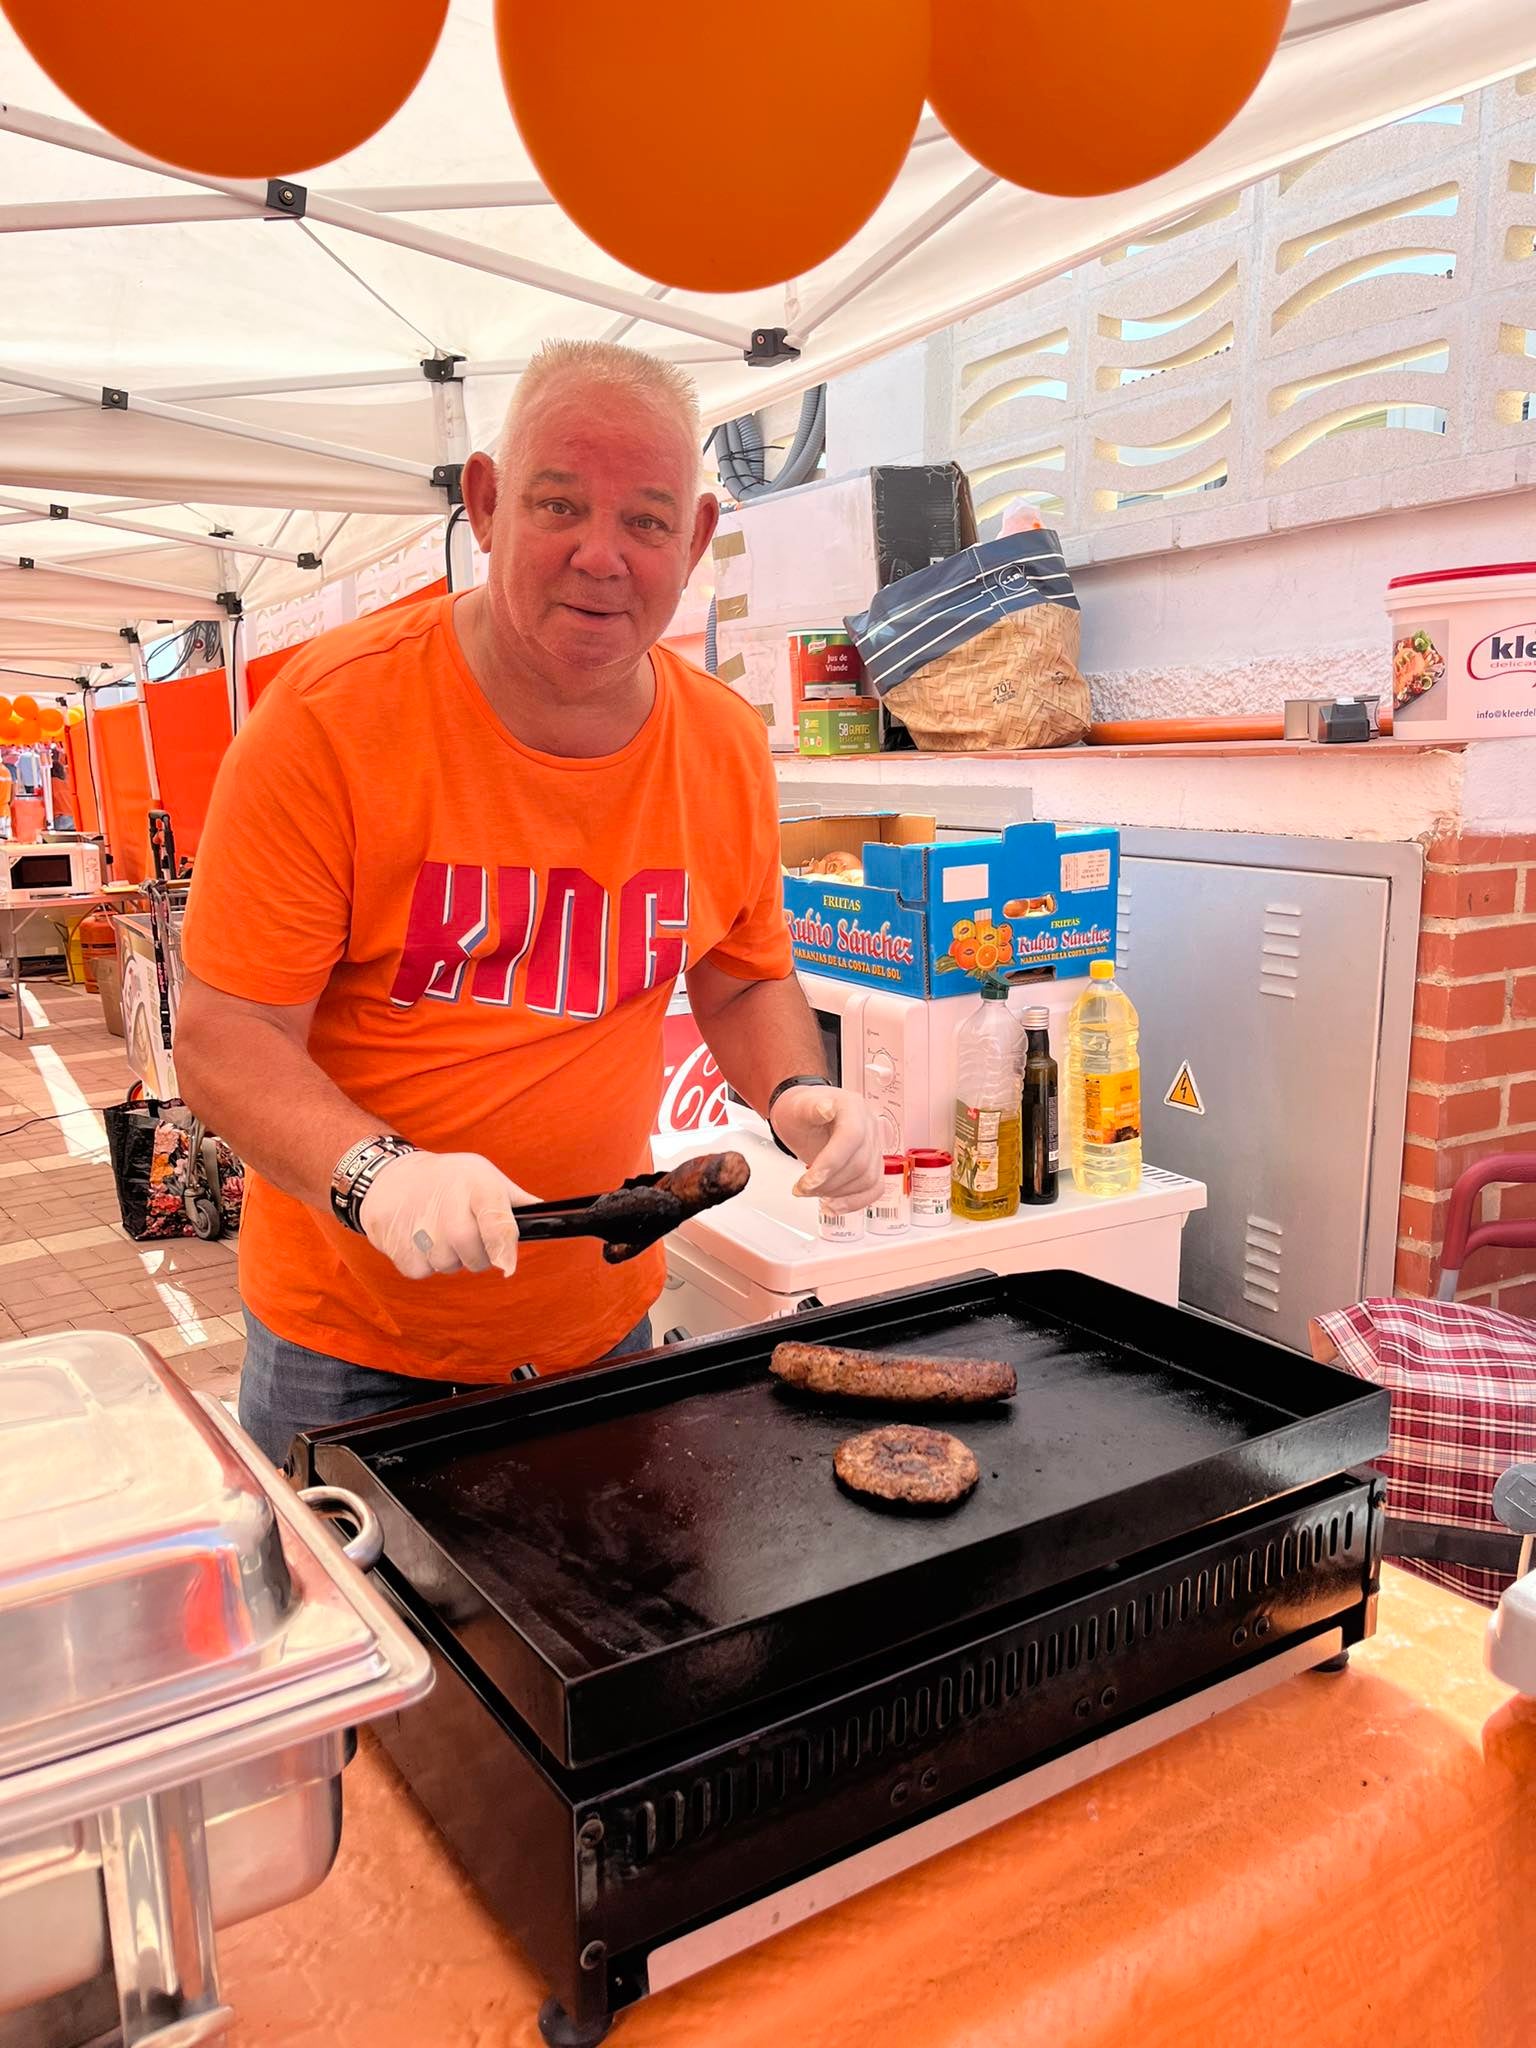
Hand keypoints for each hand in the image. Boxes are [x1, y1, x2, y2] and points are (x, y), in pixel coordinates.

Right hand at [359, 1150, 529, 1278]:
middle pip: (476, 1256)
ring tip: (439, 1230)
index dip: (505, 1249)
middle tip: (468, 1237)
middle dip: (478, 1256)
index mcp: (478, 1185)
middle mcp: (449, 1205)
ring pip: (450, 1265)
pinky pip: (424, 1271)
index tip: (507, 1267)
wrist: (391, 1177)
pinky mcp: (399, 1248)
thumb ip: (515, 1201)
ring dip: (450, 1257)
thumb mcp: (484, 1176)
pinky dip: (425, 1262)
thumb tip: (550, 1217)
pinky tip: (419, 1237)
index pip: (498, 1224)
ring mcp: (421, 1228)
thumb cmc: (449, 1179)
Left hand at [770, 1085, 885, 1212]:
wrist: (805, 1118)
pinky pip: (874, 1188)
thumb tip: (825, 1108)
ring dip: (837, 1194)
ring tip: (812, 1192)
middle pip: (859, 1163)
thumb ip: (811, 1109)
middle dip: (828, 1183)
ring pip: (867, 1180)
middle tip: (802, 1188)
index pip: (852, 1137)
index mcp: (853, 1107)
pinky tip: (833, 1206)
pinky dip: (855, 1202)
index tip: (808, 1181)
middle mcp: (869, 1126)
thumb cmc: (801, 1111)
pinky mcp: (873, 1164)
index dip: (831, 1163)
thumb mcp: (799, 1107)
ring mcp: (874, 1146)